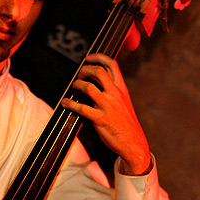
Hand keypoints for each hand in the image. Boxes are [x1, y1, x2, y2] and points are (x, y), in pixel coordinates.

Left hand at [61, 53, 150, 174]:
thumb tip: (95, 82)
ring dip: (77, 84)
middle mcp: (115, 94)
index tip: (88, 57)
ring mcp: (108, 106)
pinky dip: (70, 103)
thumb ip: (112, 91)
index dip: (99, 57)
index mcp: (121, 89)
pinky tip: (66, 103)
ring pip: (88, 87)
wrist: (133, 142)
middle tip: (79, 75)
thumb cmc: (125, 123)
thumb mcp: (123, 102)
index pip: (112, 65)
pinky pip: (81, 108)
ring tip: (73, 87)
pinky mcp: (100, 119)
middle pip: (98, 71)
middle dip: (84, 70)